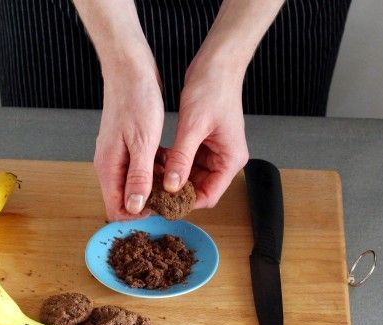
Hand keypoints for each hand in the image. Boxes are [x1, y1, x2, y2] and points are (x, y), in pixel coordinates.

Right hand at [94, 61, 164, 220]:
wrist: (129, 68)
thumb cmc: (135, 99)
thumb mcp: (143, 142)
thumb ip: (138, 177)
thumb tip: (134, 207)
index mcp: (108, 167)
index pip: (117, 209)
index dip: (139, 214)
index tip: (162, 205)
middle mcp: (109, 165)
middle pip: (126, 199)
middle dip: (149, 200)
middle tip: (173, 190)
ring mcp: (117, 155)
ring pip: (134, 184)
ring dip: (154, 184)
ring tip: (174, 174)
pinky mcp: (126, 146)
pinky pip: (139, 168)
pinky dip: (154, 168)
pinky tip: (168, 159)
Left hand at [162, 57, 248, 208]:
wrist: (218, 64)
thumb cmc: (213, 88)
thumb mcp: (193, 126)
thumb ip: (182, 158)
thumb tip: (171, 185)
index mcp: (230, 160)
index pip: (209, 196)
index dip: (186, 203)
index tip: (163, 203)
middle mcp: (225, 159)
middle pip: (199, 188)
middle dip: (176, 191)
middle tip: (152, 190)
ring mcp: (214, 152)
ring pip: (190, 176)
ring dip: (172, 177)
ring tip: (152, 175)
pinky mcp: (203, 143)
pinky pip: (186, 162)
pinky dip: (172, 163)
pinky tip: (156, 159)